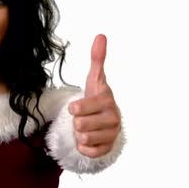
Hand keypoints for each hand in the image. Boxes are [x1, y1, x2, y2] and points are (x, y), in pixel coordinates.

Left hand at [68, 34, 120, 157]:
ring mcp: (113, 134)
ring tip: (86, 127)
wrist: (105, 121)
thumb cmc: (97, 99)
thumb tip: (101, 35)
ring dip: (80, 134)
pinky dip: (84, 147)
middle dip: (76, 122)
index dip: (75, 108)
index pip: (80, 108)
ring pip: (83, 138)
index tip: (75, 107)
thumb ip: (97, 59)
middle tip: (83, 118)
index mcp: (107, 100)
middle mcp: (114, 117)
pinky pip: (89, 152)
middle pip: (80, 125)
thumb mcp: (95, 79)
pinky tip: (89, 139)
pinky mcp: (108, 149)